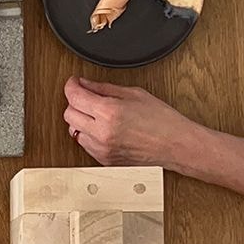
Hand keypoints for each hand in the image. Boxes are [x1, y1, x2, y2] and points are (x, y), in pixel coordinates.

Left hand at [63, 76, 210, 170]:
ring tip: (98, 114)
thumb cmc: (162, 121)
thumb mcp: (134, 94)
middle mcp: (101, 133)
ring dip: (81, 120)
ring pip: (74, 131)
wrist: (175, 145)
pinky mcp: (104, 161)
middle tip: (86, 96)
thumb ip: (105, 88)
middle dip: (75, 102)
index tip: (74, 82)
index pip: (74, 97)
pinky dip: (89, 135)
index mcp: (109, 113)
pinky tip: (103, 128)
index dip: (71, 85)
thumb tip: (86, 84)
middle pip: (69, 114)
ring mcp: (101, 149)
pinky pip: (84, 145)